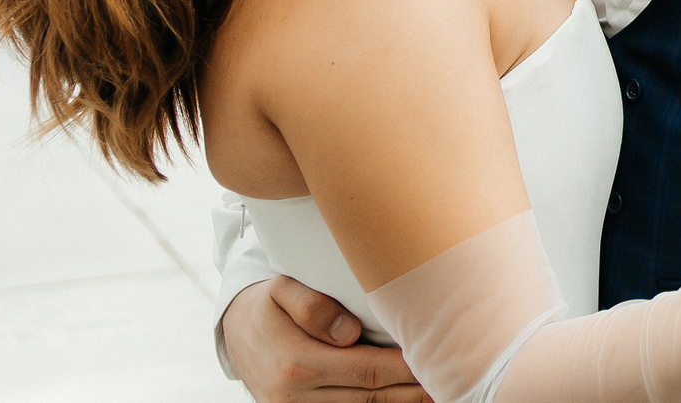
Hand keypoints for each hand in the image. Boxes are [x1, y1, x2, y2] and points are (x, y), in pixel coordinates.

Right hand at [221, 277, 427, 402]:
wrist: (234, 332)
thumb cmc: (268, 304)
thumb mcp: (282, 289)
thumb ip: (312, 306)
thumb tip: (348, 332)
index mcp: (297, 363)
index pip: (367, 372)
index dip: (405, 370)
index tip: (435, 360)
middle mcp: (294, 396)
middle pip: (370, 397)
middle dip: (411, 391)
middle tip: (446, 378)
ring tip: (432, 392)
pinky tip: (401, 398)